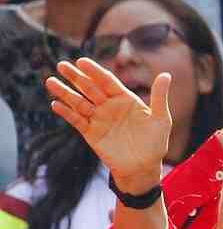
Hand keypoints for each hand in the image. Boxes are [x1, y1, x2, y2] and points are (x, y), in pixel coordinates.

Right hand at [46, 58, 170, 192]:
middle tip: (61, 65)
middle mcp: (109, 106)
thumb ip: (159, 96)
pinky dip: (66, 113)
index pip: (107, 81)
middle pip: (90, 88)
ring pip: (79, 103)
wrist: (143, 167)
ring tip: (50, 81)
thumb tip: (166, 75)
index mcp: (125, 99)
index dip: (94, 71)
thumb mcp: (161, 119)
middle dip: (75, 77)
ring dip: (65, 93)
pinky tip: (56, 105)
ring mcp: (99, 119)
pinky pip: (77, 121)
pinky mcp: (91, 134)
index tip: (81, 61)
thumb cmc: (155, 142)